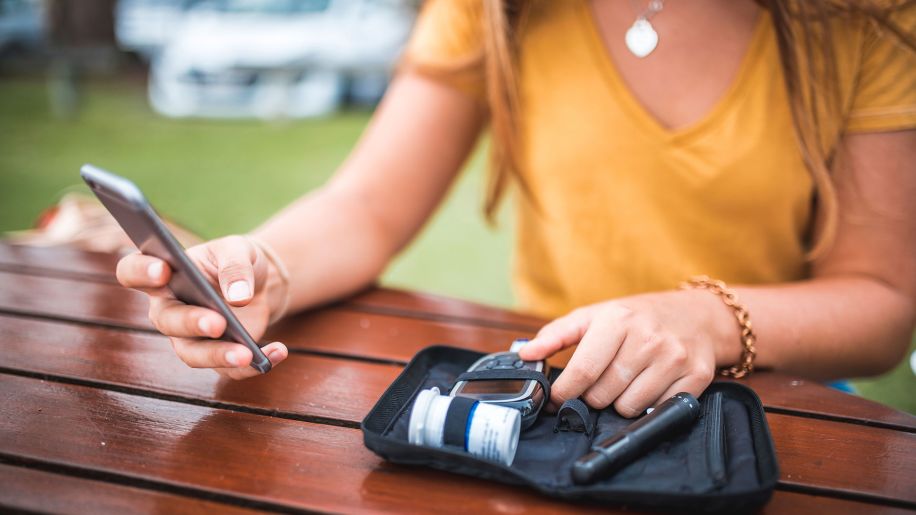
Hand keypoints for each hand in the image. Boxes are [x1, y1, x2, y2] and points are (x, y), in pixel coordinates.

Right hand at [116, 235, 288, 378]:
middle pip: (167, 321)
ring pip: (192, 354)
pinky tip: (278, 352)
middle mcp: (169, 309)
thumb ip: (235, 266)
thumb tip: (238, 297)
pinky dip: (255, 365)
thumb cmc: (236, 261)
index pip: (133, 272)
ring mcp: (189, 337)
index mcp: (164, 273)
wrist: (259, 283)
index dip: (141, 272)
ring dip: (219, 356)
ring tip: (247, 354)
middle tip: (217, 323)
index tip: (162, 270)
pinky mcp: (215, 357)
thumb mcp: (239, 250)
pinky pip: (229, 369)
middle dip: (191, 323)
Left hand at [518, 290, 735, 416]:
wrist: (697, 315)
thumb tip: (525, 353)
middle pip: (603, 394)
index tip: (558, 398)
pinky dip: (648, 406)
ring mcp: (674, 358)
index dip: (565, 392)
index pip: (582, 372)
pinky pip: (657, 410)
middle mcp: (648, 338)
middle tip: (599, 383)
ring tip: (626, 381)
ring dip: (620, 402)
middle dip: (593, 396)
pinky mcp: (696, 376)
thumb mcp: (595, 316)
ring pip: (628, 407)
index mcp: (618, 320)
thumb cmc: (637, 317)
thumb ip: (556, 334)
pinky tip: (650, 386)